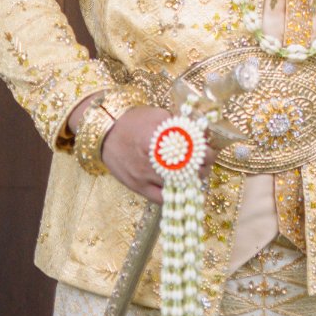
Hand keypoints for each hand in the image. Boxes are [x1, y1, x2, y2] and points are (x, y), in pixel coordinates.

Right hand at [97, 107, 215, 205]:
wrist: (105, 132)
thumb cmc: (133, 120)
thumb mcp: (159, 115)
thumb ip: (180, 125)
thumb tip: (201, 134)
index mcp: (159, 138)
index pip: (192, 150)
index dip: (206, 153)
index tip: (210, 151)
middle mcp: (152, 160)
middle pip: (187, 170)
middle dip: (202, 168)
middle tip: (206, 163)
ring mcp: (143, 176)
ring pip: (177, 186)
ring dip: (191, 181)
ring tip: (196, 174)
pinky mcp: (136, 187)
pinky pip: (160, 199)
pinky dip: (174, 195)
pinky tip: (181, 188)